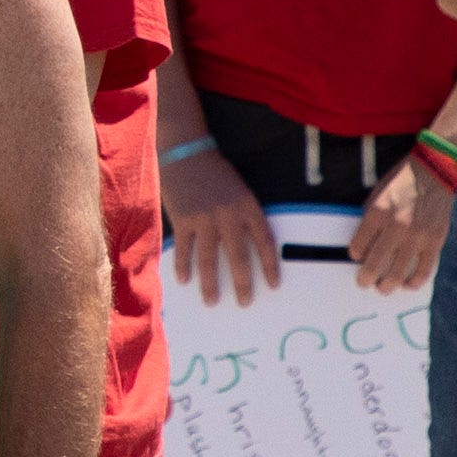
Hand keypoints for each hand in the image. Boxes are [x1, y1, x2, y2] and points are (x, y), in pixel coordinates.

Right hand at [161, 140, 283, 307]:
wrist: (186, 154)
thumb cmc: (216, 174)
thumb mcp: (240, 191)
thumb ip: (245, 217)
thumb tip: (249, 249)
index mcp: (247, 207)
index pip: (264, 242)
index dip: (269, 266)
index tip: (273, 286)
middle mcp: (228, 214)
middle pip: (238, 256)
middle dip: (242, 283)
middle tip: (245, 302)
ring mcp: (203, 218)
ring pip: (209, 258)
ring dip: (210, 283)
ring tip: (212, 301)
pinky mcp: (182, 219)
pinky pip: (185, 249)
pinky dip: (183, 266)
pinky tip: (185, 280)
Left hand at [349, 151, 456, 294]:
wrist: (434, 172)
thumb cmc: (401, 182)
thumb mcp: (376, 195)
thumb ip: (370, 220)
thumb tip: (363, 246)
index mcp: (377, 214)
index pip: (358, 246)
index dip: (355, 255)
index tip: (356, 258)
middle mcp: (396, 227)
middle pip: (376, 263)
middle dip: (367, 277)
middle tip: (364, 282)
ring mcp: (417, 236)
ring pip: (399, 271)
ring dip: (388, 284)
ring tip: (383, 288)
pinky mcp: (435, 240)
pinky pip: (425, 268)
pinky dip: (415, 280)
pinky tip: (408, 285)